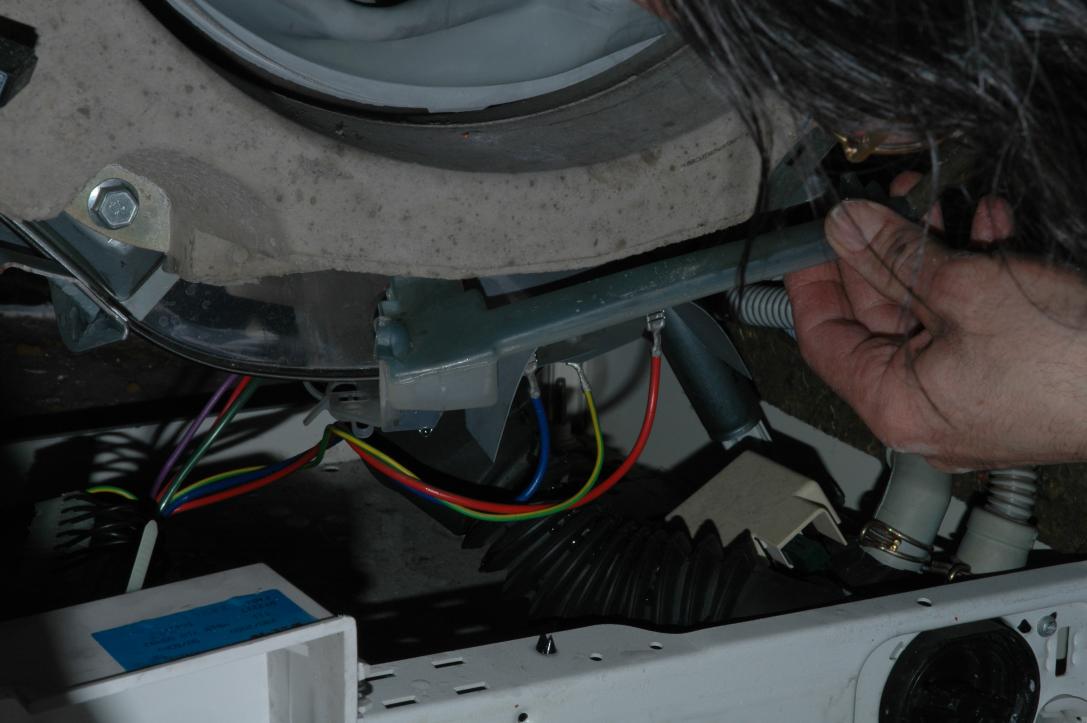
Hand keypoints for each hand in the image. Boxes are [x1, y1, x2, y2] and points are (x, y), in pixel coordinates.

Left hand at [785, 177, 1086, 469]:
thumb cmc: (1075, 361)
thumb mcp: (968, 291)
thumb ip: (897, 255)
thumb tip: (847, 226)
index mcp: (895, 405)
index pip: (822, 338)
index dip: (811, 280)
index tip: (810, 234)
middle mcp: (923, 409)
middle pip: (876, 318)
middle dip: (882, 248)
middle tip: (884, 197)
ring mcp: (966, 395)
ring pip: (928, 310)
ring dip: (933, 250)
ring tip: (940, 197)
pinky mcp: (1006, 377)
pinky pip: (971, 320)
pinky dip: (975, 273)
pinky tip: (992, 225)